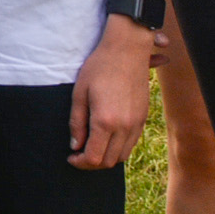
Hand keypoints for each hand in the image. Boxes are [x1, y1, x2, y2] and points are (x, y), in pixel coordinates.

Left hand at [69, 20, 155, 169]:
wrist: (127, 51)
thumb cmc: (99, 68)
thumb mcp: (79, 93)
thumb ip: (76, 122)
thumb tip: (75, 146)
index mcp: (105, 121)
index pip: (94, 157)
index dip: (80, 162)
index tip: (71, 157)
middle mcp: (124, 127)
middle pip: (109, 161)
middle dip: (92, 163)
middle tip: (79, 154)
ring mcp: (136, 124)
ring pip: (122, 156)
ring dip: (106, 157)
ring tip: (92, 146)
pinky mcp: (143, 118)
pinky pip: (131, 144)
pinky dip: (118, 148)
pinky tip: (106, 137)